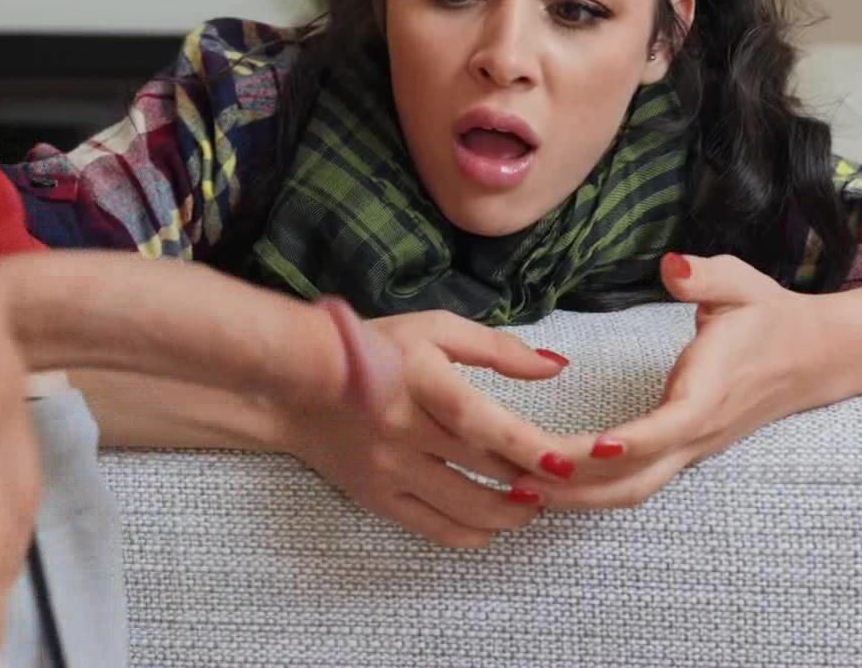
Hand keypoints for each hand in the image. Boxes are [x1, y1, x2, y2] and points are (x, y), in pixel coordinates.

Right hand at [274, 310, 582, 548]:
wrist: (295, 385)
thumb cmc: (375, 348)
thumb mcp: (435, 330)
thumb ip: (497, 348)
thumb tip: (555, 365)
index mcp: (423, 383)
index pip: (481, 421)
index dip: (525, 445)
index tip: (563, 462)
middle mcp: (406, 430)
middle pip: (482, 467)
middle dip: (532, 480)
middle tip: (566, 483)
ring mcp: (390, 469)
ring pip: (463, 505)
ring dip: (509, 511)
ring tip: (535, 504)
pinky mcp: (377, 496)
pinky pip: (431, 526)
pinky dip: (470, 532)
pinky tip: (494, 525)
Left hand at [512, 253, 825, 510]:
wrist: (813, 357)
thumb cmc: (770, 317)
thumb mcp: (742, 284)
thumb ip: (706, 276)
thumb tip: (673, 266)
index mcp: (711, 392)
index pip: (670, 426)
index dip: (634, 439)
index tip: (594, 443)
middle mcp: (697, 431)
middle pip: (637, 478)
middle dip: (579, 484)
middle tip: (521, 479)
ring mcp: (690, 448)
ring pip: (632, 489)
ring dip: (578, 495)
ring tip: (520, 490)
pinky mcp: (683, 451)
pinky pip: (636, 481)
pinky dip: (593, 488)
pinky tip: (551, 481)